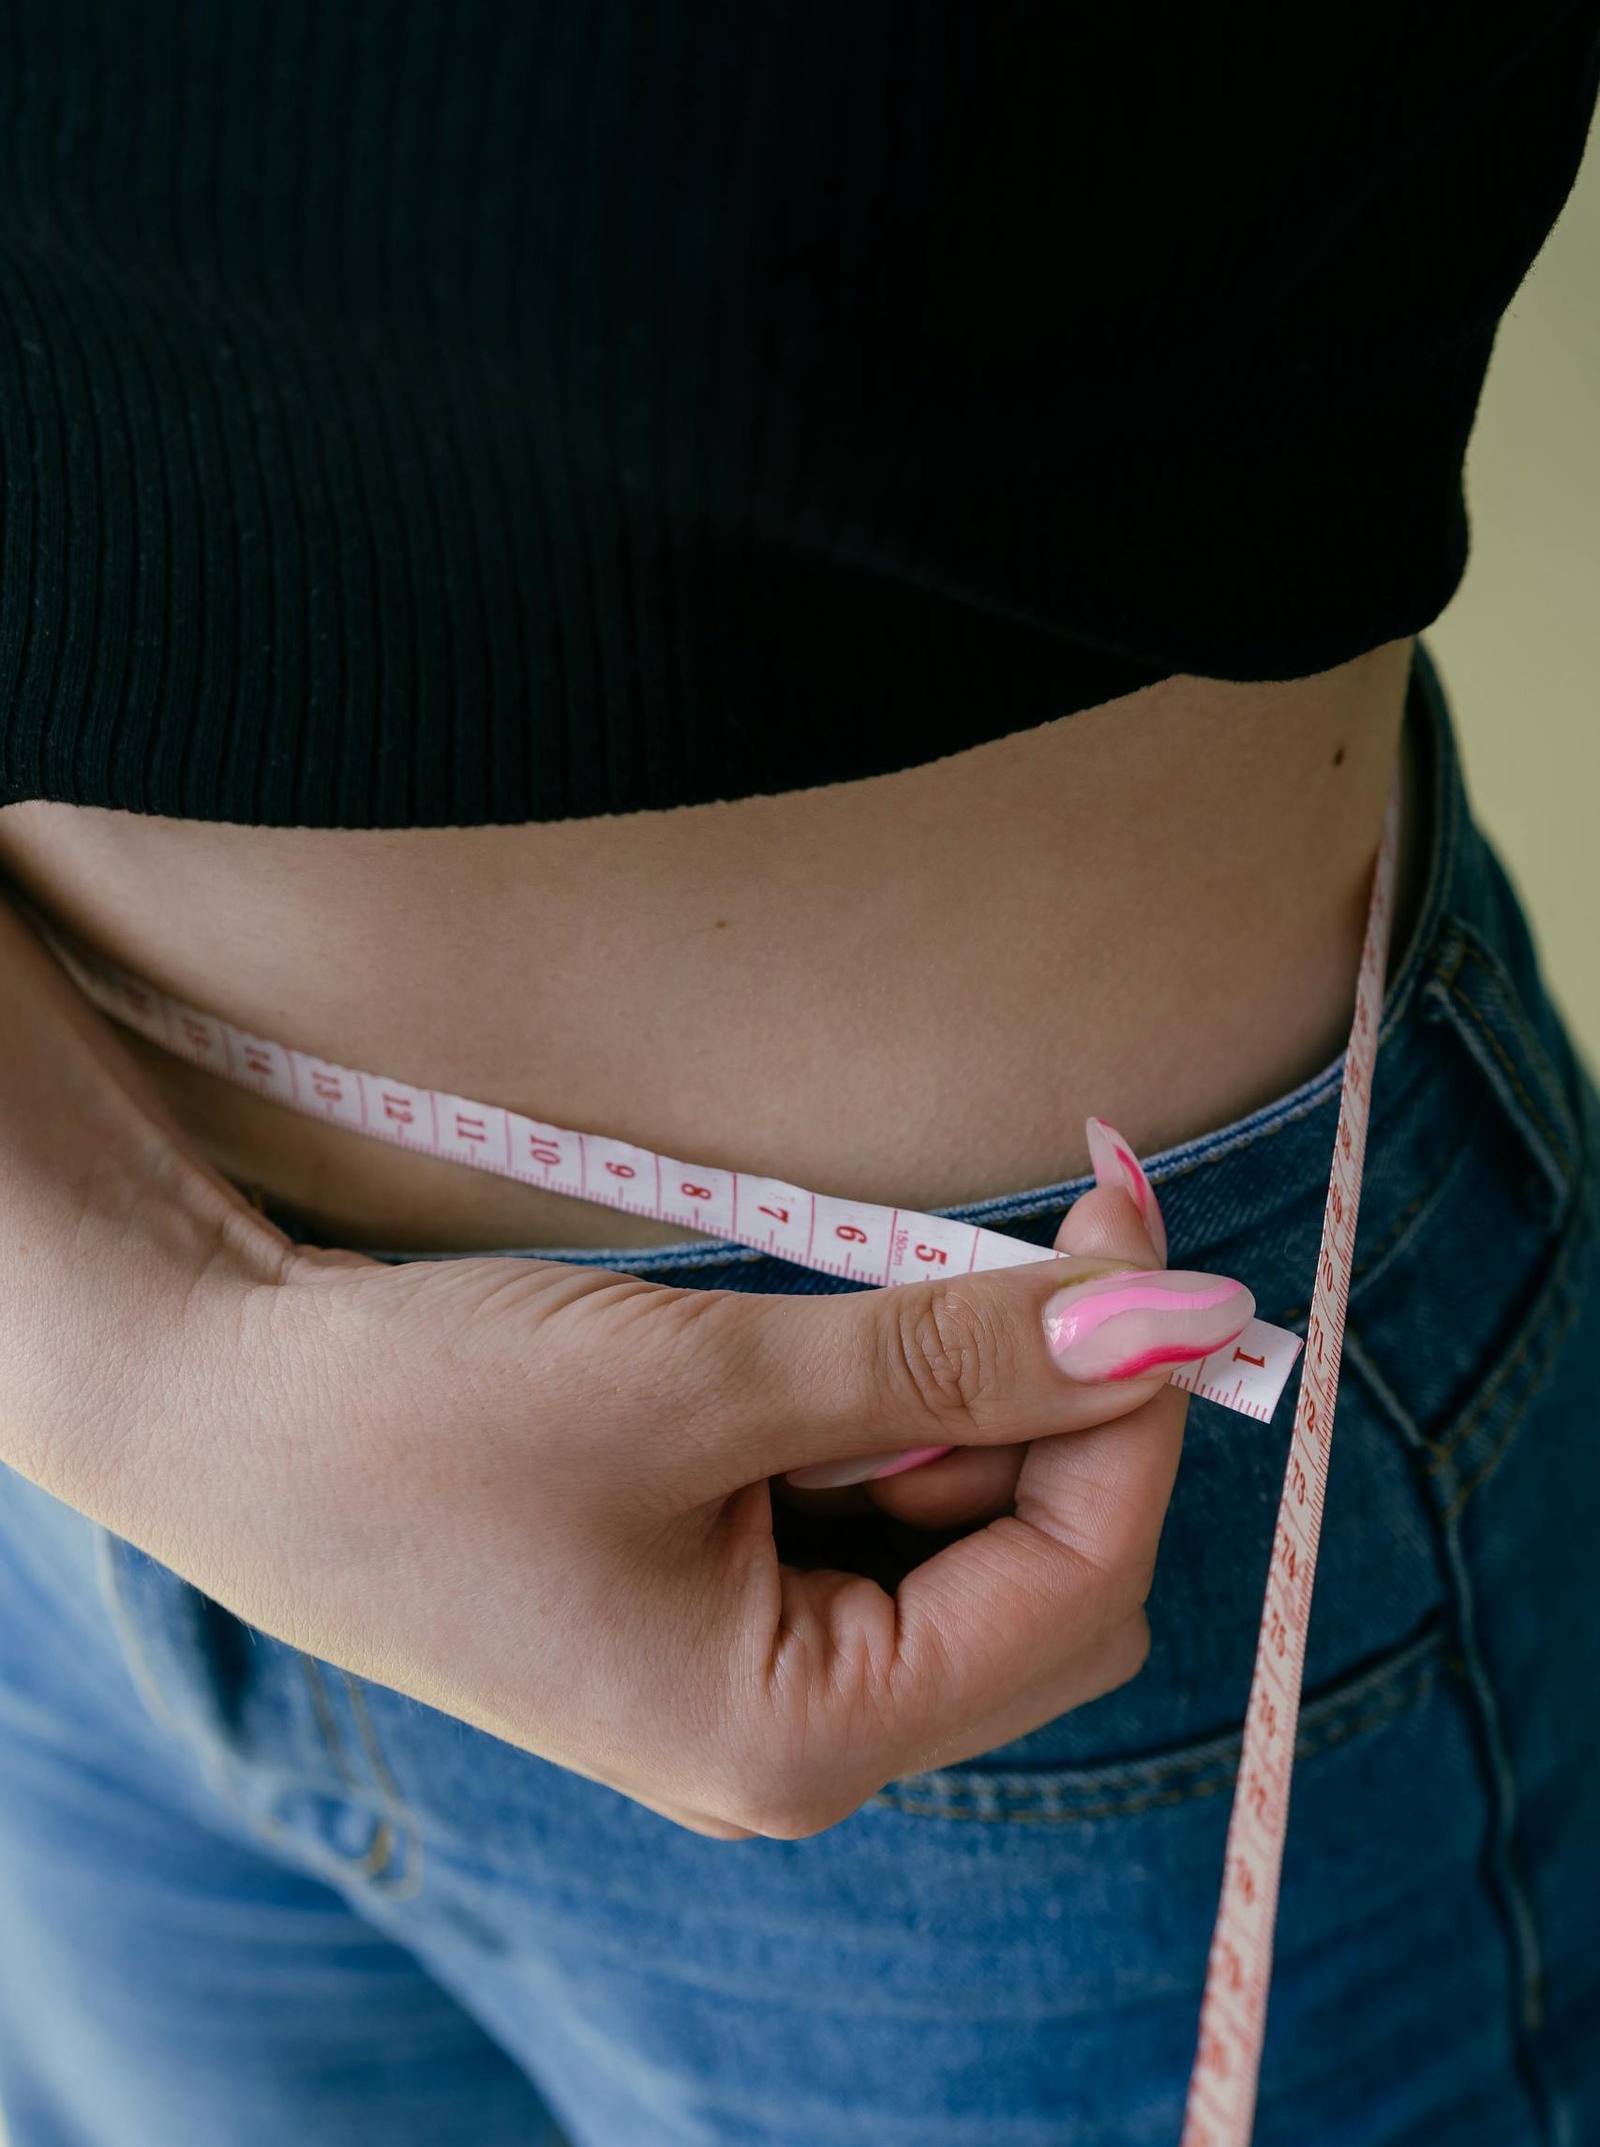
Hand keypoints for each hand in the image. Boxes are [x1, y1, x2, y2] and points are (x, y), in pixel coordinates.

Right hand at [3, 901, 1216, 1840]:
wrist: (222, 1410)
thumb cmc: (429, 1422)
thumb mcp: (712, 1376)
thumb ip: (952, 1353)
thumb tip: (1163, 1316)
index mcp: (800, 1738)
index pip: (1078, 1583)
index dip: (1135, 1409)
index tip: (1141, 1239)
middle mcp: (797, 1733)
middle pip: (1047, 1576)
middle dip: (1064, 1404)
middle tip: (1049, 1233)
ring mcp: (755, 1666)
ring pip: (966, 1532)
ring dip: (973, 1393)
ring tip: (891, 1281)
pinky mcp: (717, 1591)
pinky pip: (874, 1508)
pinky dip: (895, 1406)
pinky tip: (834, 1338)